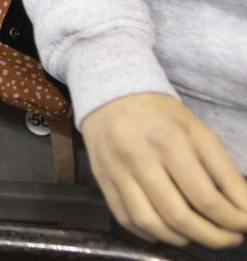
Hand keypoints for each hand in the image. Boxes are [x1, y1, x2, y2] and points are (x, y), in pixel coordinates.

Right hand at [82, 93, 246, 248]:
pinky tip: (168, 230)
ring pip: (150, 223)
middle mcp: (138, 159)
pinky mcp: (102, 182)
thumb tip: (244, 209)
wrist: (110, 97)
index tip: (245, 224)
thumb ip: (224, 172)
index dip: (231, 219)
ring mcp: (116, 172)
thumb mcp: (199, 133)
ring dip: (181, 238)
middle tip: (229, 237)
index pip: (204, 196)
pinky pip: (127, 220)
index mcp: (168, 142)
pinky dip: (151, 233)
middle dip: (212, 236)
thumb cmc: (162, 115)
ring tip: (199, 235)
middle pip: (178, 216)